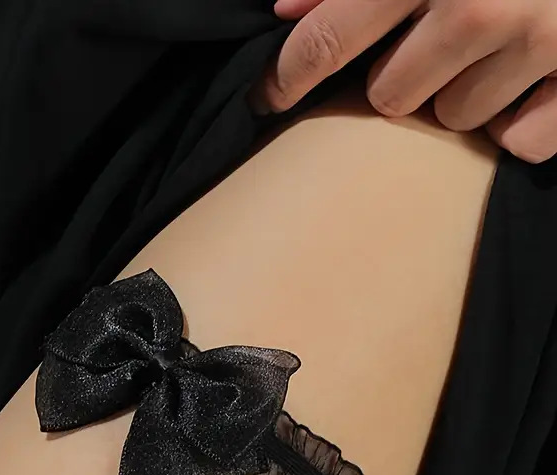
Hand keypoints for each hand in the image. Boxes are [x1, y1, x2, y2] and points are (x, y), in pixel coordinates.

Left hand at [256, 0, 556, 163]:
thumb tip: (287, 4)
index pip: (328, 40)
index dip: (285, 77)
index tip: (265, 98)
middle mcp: (479, 4)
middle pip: (390, 96)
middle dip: (403, 76)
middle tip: (435, 45)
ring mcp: (538, 44)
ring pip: (453, 119)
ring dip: (462, 95)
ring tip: (492, 51)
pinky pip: (519, 140)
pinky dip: (519, 120)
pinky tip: (532, 81)